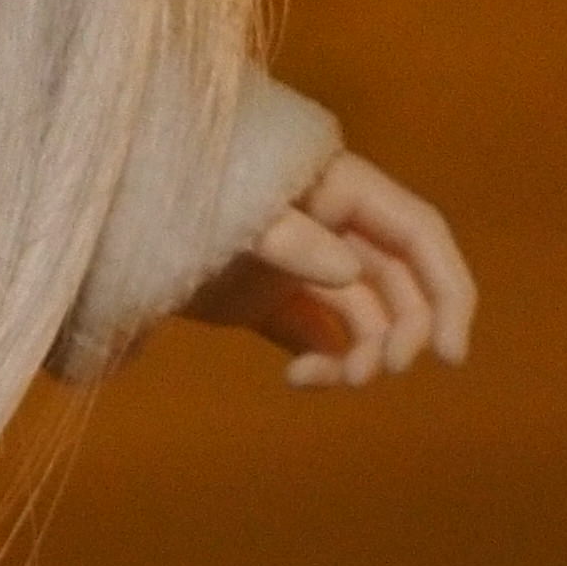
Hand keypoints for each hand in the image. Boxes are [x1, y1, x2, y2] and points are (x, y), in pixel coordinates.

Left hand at [181, 150, 472, 388]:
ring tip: (320, 376)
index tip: (452, 355)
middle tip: (381, 371)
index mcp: (338, 187)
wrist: (113, 223)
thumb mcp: (235, 209)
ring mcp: (303, 267)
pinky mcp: (272, 303)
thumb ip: (290, 237)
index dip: (448, 289)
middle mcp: (332, 227)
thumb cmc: (178, 192)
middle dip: (405, 332)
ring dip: (362, 356)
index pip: (419, 233)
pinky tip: (298, 378)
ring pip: (366, 320)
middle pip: (403, 284)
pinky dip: (324, 365)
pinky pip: (321, 340)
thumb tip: (347, 272)